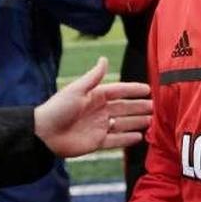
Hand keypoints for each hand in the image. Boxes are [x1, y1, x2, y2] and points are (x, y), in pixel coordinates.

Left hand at [34, 57, 150, 157]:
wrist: (44, 134)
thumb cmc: (58, 108)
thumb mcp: (77, 90)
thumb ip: (93, 77)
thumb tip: (104, 59)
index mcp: (95, 96)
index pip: (119, 91)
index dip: (133, 90)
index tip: (149, 89)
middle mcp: (99, 111)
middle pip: (124, 108)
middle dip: (140, 107)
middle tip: (156, 107)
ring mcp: (99, 127)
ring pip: (123, 123)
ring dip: (137, 122)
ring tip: (153, 121)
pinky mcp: (97, 142)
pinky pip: (116, 140)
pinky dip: (127, 138)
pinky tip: (139, 136)